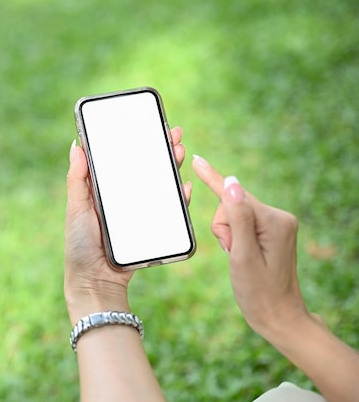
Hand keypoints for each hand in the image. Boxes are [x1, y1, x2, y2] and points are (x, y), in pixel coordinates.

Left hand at [64, 127, 190, 323]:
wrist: (95, 283)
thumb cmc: (79, 246)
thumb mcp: (76, 209)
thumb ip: (77, 179)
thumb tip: (77, 145)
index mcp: (105, 192)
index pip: (123, 161)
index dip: (137, 142)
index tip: (150, 125)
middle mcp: (124, 200)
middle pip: (145, 169)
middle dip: (161, 150)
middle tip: (175, 133)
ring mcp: (138, 215)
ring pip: (159, 186)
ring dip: (171, 167)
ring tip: (180, 151)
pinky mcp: (151, 230)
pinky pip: (168, 211)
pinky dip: (178, 198)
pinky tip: (184, 186)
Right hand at [192, 155, 309, 336]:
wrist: (277, 316)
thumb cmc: (258, 292)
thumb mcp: (242, 255)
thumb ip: (237, 218)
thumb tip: (232, 183)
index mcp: (274, 221)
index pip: (235, 196)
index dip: (213, 180)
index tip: (198, 161)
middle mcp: (279, 217)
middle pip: (232, 205)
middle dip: (223, 228)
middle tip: (231, 254)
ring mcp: (276, 224)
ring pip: (233, 214)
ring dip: (227, 235)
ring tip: (237, 258)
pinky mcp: (270, 231)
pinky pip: (241, 222)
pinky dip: (233, 236)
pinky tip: (241, 254)